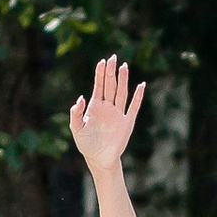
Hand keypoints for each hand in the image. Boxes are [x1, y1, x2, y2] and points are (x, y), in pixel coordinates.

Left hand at [69, 51, 144, 172]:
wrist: (99, 159)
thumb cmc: (86, 144)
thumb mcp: (76, 129)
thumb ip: (75, 114)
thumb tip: (80, 98)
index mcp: (95, 107)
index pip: (99, 86)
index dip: (100, 74)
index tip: (101, 61)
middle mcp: (107, 107)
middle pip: (110, 86)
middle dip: (111, 72)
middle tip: (113, 57)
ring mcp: (118, 114)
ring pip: (121, 93)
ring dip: (123, 80)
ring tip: (124, 66)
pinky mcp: (127, 122)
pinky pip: (133, 107)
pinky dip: (138, 97)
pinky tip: (141, 86)